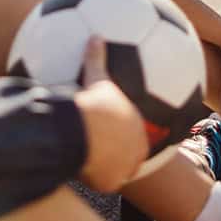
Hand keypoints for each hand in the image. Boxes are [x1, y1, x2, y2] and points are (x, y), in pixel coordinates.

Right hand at [74, 38, 148, 191]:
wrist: (81, 131)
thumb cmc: (92, 103)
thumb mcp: (95, 76)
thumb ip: (96, 58)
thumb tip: (96, 37)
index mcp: (137, 125)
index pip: (139, 130)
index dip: (131, 130)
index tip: (123, 128)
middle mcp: (136, 149)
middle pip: (134, 153)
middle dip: (126, 152)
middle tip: (115, 149)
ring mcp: (124, 168)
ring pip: (121, 171)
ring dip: (113, 169)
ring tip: (104, 169)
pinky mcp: (110, 183)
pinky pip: (103, 182)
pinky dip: (96, 180)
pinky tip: (87, 178)